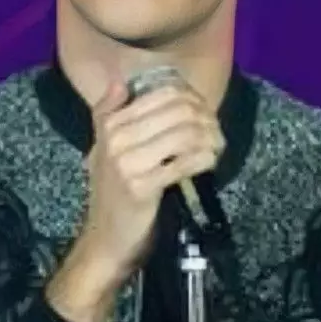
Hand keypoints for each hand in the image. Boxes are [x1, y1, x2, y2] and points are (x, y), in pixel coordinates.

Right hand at [84, 75, 222, 279]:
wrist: (105, 240)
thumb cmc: (112, 194)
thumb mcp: (103, 150)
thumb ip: (108, 114)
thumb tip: (120, 80)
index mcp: (109, 124)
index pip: (162, 94)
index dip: (193, 99)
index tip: (206, 113)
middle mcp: (115, 138)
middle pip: (177, 111)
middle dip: (206, 118)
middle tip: (217, 132)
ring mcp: (127, 163)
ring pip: (184, 134)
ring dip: (209, 139)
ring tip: (217, 147)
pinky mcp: (142, 187)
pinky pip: (184, 163)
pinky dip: (204, 160)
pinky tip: (210, 163)